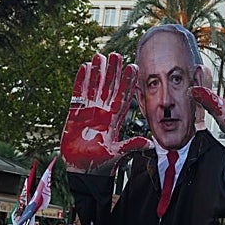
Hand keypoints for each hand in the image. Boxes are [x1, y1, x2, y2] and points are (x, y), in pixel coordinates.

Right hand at [61, 52, 151, 174]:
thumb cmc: (100, 164)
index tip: (133, 67)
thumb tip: (149, 143)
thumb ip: (131, 145)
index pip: (122, 97)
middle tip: (116, 54)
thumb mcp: (117, 154)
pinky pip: (77, 94)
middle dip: (112, 72)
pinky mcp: (74, 114)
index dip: (127, 82)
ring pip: (93, 87)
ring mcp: (88, 112)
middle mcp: (102, 112)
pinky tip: (83, 68)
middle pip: (108, 87)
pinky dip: (80, 81)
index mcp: (114, 120)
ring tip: (99, 56)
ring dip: (97, 72)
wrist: (81, 170)